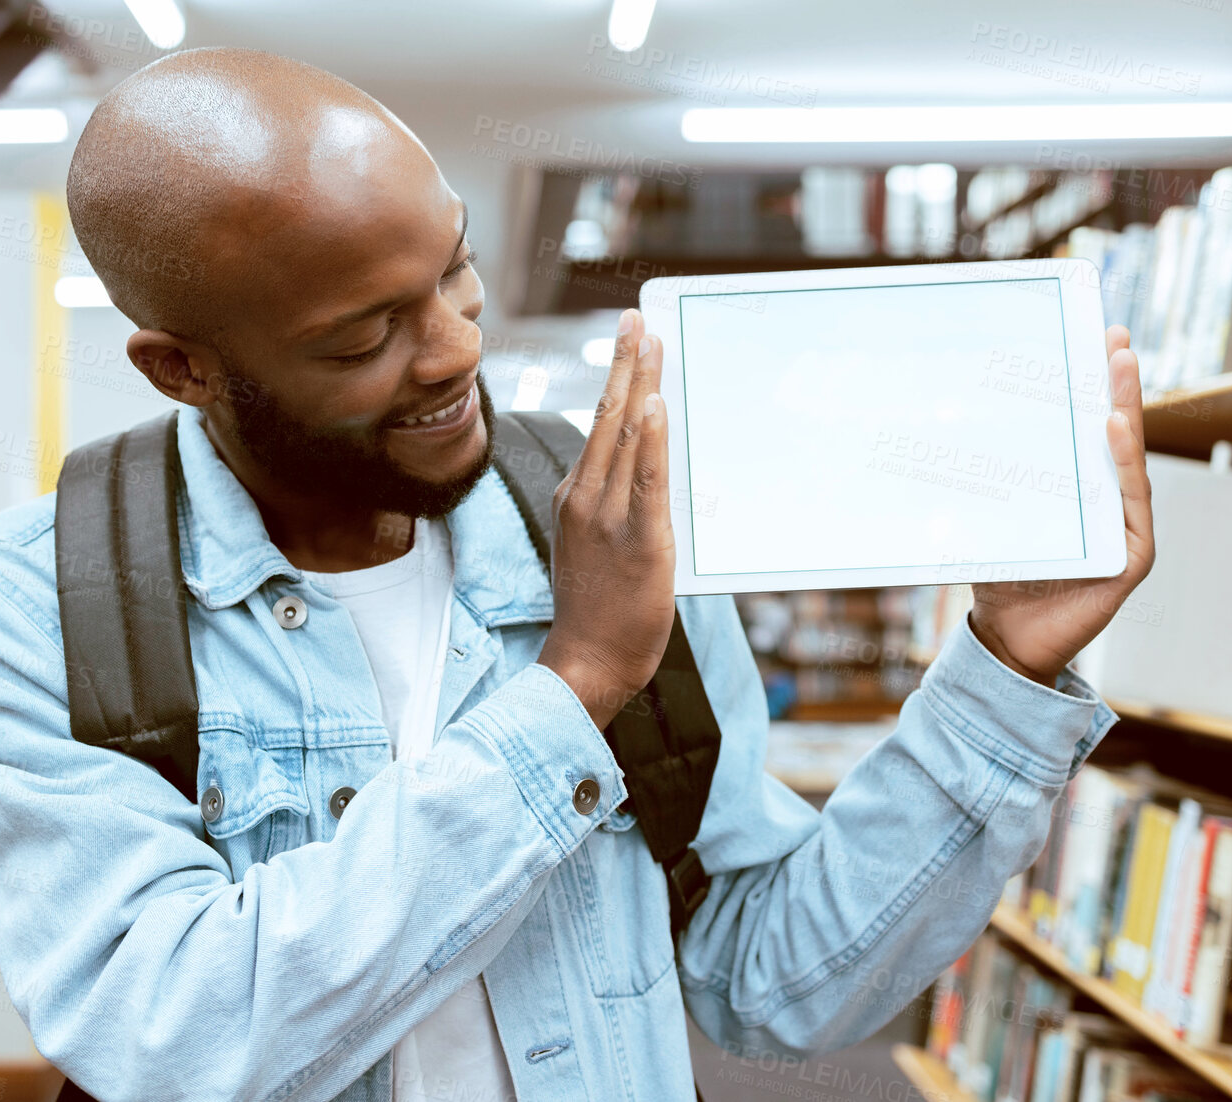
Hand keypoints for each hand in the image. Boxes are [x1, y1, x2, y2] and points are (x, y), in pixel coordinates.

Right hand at [537, 308, 676, 727]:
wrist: (587, 661)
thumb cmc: (595, 611)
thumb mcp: (591, 546)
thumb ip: (610, 506)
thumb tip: (640, 471)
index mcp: (576, 495)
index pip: (600, 424)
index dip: (617, 378)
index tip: (630, 340)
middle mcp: (586, 496)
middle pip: (608, 416)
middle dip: (624, 362)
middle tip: (636, 318)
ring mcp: (609, 517)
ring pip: (626, 437)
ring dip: (639, 384)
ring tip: (651, 342)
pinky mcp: (639, 540)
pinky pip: (647, 481)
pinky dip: (651, 440)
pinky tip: (655, 406)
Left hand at [968, 326, 1155, 686]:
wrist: (1008, 640)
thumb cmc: (1004, 576)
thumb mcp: (996, 515)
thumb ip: (995, 478)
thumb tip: (952, 422)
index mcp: (1081, 490)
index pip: (1091, 429)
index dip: (1097, 385)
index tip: (1096, 336)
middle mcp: (1109, 504)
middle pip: (1118, 435)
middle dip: (1119, 385)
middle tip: (1116, 337)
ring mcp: (1126, 529)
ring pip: (1129, 462)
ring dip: (1126, 412)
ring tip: (1119, 369)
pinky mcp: (1131, 558)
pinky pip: (1132, 505)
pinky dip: (1125, 465)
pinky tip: (1114, 430)